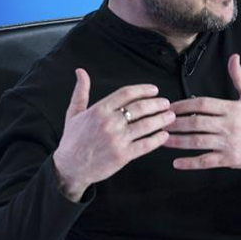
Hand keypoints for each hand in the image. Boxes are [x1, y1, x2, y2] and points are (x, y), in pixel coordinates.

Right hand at [53, 69, 174, 201]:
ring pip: (146, 125)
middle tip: (166, 103)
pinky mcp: (122, 156)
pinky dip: (157, 139)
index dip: (143, 90)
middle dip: (157, 104)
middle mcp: (109, 123)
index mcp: (99, 110)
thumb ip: (81, 92)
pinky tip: (164, 135)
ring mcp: (117, 139)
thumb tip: (81, 71)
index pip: (126, 93)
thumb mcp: (74, 113)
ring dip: (161, 119)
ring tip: (170, 116)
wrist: (69, 167)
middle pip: (140, 108)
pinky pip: (145, 145)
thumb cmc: (73, 140)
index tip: (154, 90)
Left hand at [164, 54, 240, 174]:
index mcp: (232, 109)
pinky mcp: (229, 159)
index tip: (170, 106)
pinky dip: (191, 163)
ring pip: (198, 142)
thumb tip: (234, 57)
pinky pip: (206, 161)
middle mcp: (229, 126)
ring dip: (178, 141)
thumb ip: (239, 77)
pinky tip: (176, 163)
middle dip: (176, 123)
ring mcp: (228, 144)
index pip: (203, 104)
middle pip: (197, 123)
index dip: (184, 105)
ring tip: (162, 139)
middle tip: (160, 122)